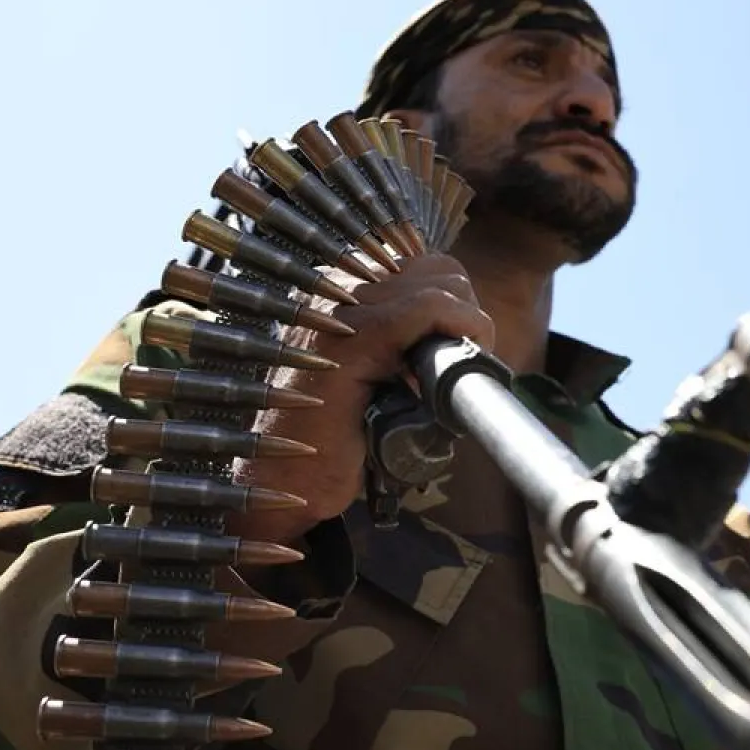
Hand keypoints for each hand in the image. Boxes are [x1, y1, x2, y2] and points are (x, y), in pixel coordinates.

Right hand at [228, 254, 493, 544]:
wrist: (282, 481)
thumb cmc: (328, 441)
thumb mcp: (370, 381)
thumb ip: (398, 348)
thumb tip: (459, 337)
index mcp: (337, 293)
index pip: (422, 267)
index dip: (455, 308)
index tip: (460, 353)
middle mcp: (334, 288)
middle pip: (438, 268)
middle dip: (464, 314)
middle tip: (459, 366)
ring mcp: (340, 309)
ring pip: (440, 282)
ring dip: (467, 325)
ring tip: (453, 373)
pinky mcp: (353, 339)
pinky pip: (429, 308)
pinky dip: (461, 329)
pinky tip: (459, 362)